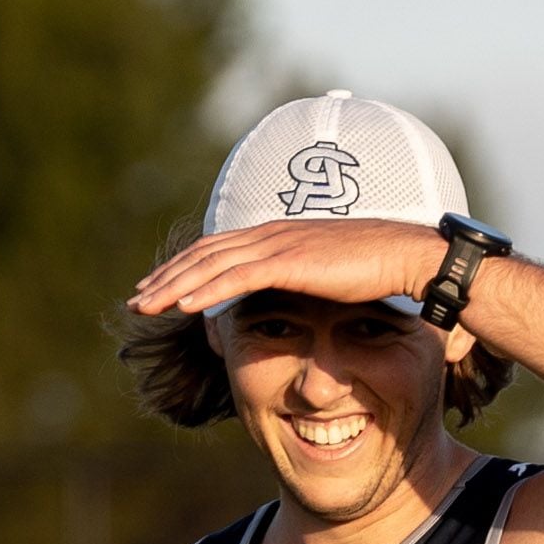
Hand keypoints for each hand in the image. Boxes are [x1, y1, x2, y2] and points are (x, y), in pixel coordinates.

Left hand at [125, 212, 446, 330]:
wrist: (407, 257)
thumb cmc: (378, 269)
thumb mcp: (329, 273)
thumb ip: (304, 277)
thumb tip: (294, 292)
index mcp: (279, 236)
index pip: (219, 249)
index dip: (185, 268)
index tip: (160, 287)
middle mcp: (272, 235)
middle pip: (204, 254)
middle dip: (166, 278)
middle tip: (136, 301)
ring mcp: (279, 246)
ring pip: (211, 265)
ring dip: (173, 287)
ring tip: (145, 306)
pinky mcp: (290, 262)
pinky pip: (236, 279)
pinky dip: (205, 292)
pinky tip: (182, 308)